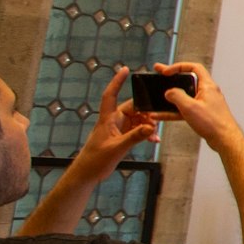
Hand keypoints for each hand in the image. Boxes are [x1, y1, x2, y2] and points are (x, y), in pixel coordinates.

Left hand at [64, 67, 157, 183]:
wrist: (87, 174)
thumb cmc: (96, 160)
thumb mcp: (117, 148)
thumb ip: (135, 137)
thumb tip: (150, 127)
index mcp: (107, 119)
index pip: (111, 95)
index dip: (117, 82)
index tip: (124, 69)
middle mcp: (113, 121)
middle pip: (132, 108)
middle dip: (146, 111)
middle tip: (156, 120)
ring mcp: (118, 129)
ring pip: (137, 120)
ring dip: (147, 125)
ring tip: (154, 133)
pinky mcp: (121, 137)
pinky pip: (137, 130)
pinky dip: (145, 134)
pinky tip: (153, 140)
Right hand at [152, 62, 243, 156]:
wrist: (225, 140)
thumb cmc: (213, 123)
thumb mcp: (190, 107)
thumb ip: (177, 96)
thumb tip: (169, 92)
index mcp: (207, 86)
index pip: (194, 67)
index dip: (178, 67)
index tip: (166, 71)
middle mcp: (207, 92)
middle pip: (187, 80)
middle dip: (171, 79)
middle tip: (158, 74)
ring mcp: (204, 103)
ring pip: (184, 96)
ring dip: (170, 96)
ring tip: (155, 95)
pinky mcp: (202, 114)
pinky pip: (185, 109)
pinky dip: (173, 111)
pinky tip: (160, 115)